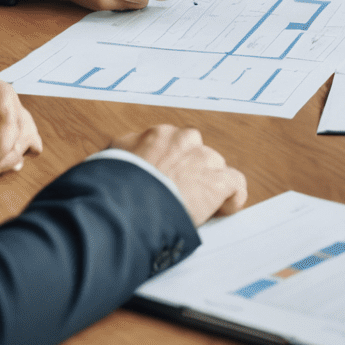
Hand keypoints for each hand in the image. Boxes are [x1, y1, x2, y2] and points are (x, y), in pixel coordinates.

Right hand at [110, 124, 247, 224]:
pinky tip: (223, 209)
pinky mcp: (217, 182)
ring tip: (193, 207)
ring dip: (207, 185)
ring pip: (215, 168)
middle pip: (196, 154)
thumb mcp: (109, 161)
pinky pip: (235, 185)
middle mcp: (184, 141)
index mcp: (158, 135)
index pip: (174, 145)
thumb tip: (121, 160)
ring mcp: (203, 160)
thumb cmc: (112, 187)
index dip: (170, 165)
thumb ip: (122, 155)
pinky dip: (232, 198)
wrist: (123, 205)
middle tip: (176, 196)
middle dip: (190, 172)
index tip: (164, 180)